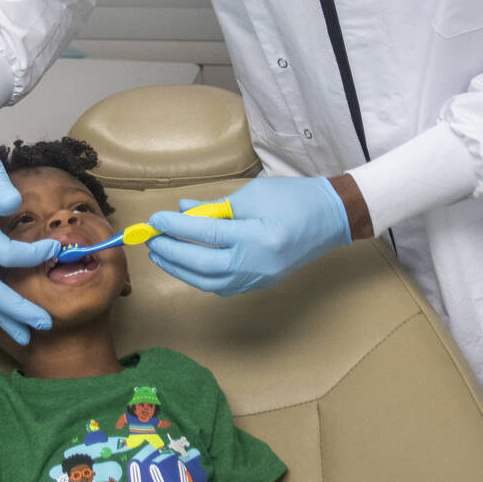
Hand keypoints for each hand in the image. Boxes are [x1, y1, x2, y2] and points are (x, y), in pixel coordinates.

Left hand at [147, 176, 350, 294]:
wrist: (331, 217)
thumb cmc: (294, 198)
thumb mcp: (251, 195)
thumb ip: (215, 207)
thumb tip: (183, 210)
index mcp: (255, 238)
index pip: (205, 235)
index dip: (176, 227)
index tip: (155, 219)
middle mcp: (256, 264)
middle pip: (202, 266)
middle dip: (172, 254)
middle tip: (152, 240)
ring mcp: (259, 278)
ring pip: (210, 283)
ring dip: (182, 270)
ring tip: (162, 254)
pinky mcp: (261, 282)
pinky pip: (224, 286)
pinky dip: (201, 277)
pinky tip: (187, 265)